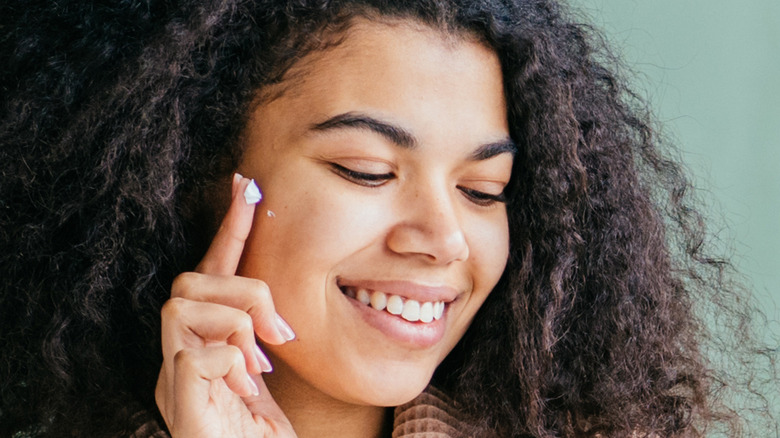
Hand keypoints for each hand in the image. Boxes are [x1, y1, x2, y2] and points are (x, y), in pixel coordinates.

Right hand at [155, 174, 296, 436]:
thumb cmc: (264, 433)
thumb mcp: (268, 370)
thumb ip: (262, 334)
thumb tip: (274, 309)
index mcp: (203, 342)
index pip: (211, 273)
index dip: (230, 228)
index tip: (248, 186)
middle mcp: (179, 355)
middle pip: (190, 279)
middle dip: (244, 290)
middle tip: (280, 332)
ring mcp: (172, 379)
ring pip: (184, 303)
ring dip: (238, 322)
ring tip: (262, 360)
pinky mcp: (176, 403)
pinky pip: (193, 352)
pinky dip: (231, 360)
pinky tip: (247, 386)